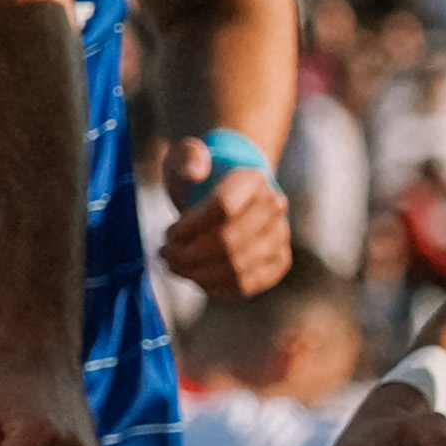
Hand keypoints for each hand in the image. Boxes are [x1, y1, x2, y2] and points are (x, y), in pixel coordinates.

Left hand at [162, 150, 293, 301]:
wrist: (227, 194)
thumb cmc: (201, 177)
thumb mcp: (185, 158)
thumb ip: (186, 158)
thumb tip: (195, 172)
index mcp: (253, 178)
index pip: (223, 208)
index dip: (191, 226)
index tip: (168, 233)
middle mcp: (273, 206)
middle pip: (229, 242)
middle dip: (189, 254)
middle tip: (164, 254)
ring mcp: (280, 235)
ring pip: (238, 267)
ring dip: (198, 274)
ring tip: (174, 267)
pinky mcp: (279, 261)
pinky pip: (248, 284)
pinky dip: (217, 288)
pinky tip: (195, 279)